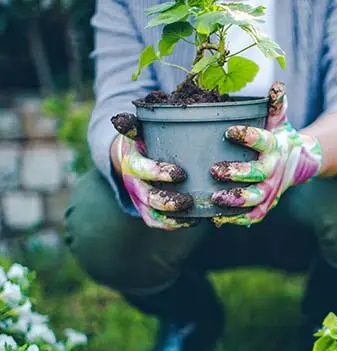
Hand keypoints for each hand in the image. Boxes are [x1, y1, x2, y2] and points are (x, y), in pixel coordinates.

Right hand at [110, 113, 194, 229]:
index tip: (180, 174)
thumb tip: (122, 119)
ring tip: (194, 213)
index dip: (158, 173)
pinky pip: (157, 222)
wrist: (129, 155)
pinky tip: (195, 221)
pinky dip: (174, 225)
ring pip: (152, 213)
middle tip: (189, 200)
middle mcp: (134, 183)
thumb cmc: (143, 139)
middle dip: (167, 202)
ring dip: (172, 217)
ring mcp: (140, 199)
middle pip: (148, 197)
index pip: (142, 169)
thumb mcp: (137, 129)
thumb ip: (134, 124)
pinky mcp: (147, 209)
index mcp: (132, 162)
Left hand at [209, 82, 322, 226]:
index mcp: (274, 146)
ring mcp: (270, 189)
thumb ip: (275, 104)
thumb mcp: (278, 119)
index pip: (262, 140)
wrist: (299, 162)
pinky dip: (238, 219)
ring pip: (255, 198)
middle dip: (237, 173)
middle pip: (258, 174)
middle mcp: (274, 169)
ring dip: (236, 200)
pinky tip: (219, 217)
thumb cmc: (279, 136)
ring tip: (215, 198)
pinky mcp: (266, 204)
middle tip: (215, 170)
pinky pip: (254, 215)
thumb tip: (277, 84)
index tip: (229, 131)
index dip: (247, 136)